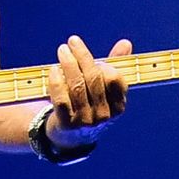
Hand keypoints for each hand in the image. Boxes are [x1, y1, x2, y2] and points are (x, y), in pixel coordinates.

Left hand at [46, 35, 130, 150]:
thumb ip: (113, 66)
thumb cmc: (89, 105)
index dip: (103, 63)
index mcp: (118, 106)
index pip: (114, 79)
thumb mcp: (103, 89)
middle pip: (94, 79)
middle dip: (83, 56)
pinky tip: (53, 69)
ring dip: (68, 64)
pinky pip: (61, 99)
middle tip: (72, 41)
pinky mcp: (67, 124)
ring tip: (62, 50)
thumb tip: (125, 43)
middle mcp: (104, 115)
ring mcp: (85, 121)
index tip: (90, 53)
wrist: (70, 137)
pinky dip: (56, 82)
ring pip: (77, 87)